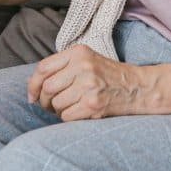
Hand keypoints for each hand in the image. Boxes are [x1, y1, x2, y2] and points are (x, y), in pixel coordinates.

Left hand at [26, 45, 145, 120]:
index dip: (33, 84)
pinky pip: (67, 116)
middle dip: (44, 101)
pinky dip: (68, 118)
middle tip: (49, 106)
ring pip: (56, 104)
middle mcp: (83, 66)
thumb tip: (34, 89)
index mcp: (78, 52)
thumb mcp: (87, 60)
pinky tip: (79, 113)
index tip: (32, 96)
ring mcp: (89, 85)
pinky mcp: (94, 104)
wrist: (138, 88)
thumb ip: (63, 67)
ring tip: (70, 107)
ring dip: (58, 111)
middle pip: (47, 88)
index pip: (43, 68)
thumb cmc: (108, 75)